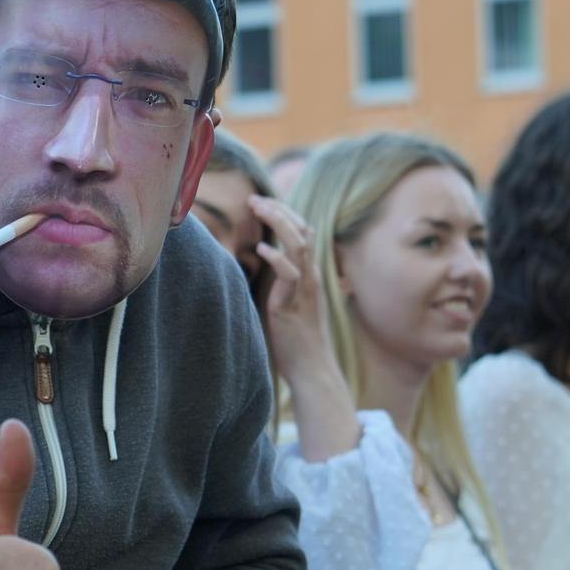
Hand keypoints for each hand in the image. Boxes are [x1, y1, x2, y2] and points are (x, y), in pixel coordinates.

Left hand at [248, 196, 332, 385]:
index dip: (285, 214)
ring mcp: (304, 291)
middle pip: (303, 232)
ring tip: (258, 208)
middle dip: (279, 211)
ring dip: (279, 223)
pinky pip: (290, 276)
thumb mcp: (293, 305)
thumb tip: (267, 269)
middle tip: (255, 198)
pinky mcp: (293, 306)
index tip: (263, 202)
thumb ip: (285, 285)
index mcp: (310, 277)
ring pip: (300, 246)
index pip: (304, 234)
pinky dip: (277, 258)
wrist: (314, 371)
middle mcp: (311, 279)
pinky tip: (261, 248)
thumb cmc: (300, 343)